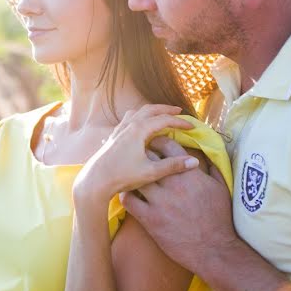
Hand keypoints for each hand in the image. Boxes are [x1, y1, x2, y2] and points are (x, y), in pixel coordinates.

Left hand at [73, 104, 198, 205]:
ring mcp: (119, 129)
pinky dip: (139, 116)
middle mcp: (128, 125)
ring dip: (151, 111)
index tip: (192, 126)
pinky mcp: (113, 136)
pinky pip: (128, 119)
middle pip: (150, 110)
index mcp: (139, 129)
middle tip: (179, 112)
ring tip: (160, 114)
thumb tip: (195, 161)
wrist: (95, 181)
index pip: (164, 120)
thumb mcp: (151, 172)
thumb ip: (173, 165)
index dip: (180, 122)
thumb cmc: (122, 176)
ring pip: (137, 112)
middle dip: (166, 110)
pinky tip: (140, 125)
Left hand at [119, 136, 239, 276]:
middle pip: (148, 157)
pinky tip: (127, 193)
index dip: (159, 141)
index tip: (155, 143)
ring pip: (136, 177)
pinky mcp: (150, 220)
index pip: (168, 145)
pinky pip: (129, 201)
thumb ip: (213, 167)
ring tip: (131, 173)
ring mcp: (160, 202)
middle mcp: (173, 184)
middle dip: (143, 153)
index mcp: (190, 173)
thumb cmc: (220, 219)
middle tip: (139, 155)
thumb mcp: (221, 188)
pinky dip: (126, 194)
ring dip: (133, 174)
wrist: (214, 250)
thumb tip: (205, 154)